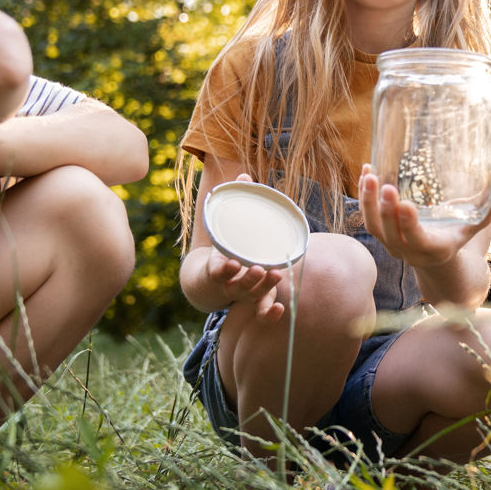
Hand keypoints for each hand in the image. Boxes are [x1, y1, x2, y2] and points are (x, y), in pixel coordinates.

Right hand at [198, 174, 290, 318]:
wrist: (209, 279)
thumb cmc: (223, 246)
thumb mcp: (224, 227)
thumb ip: (235, 203)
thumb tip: (245, 174)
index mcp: (218, 266)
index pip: (216, 271)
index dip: (222, 269)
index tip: (230, 263)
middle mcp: (227, 283)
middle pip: (236, 286)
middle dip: (248, 279)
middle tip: (258, 269)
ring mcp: (240, 294)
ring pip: (249, 297)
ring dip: (262, 288)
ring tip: (276, 276)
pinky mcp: (252, 301)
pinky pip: (259, 312)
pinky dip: (268, 315)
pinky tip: (281, 310)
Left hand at [356, 164, 490, 267]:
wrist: (437, 258)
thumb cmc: (460, 233)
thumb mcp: (479, 219)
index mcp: (434, 248)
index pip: (417, 240)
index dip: (408, 224)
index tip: (405, 203)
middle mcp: (409, 251)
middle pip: (390, 234)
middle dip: (386, 210)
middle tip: (385, 185)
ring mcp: (392, 245)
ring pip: (374, 227)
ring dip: (369, 203)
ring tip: (369, 176)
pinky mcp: (381, 235)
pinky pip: (368, 219)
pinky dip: (364, 197)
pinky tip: (366, 173)